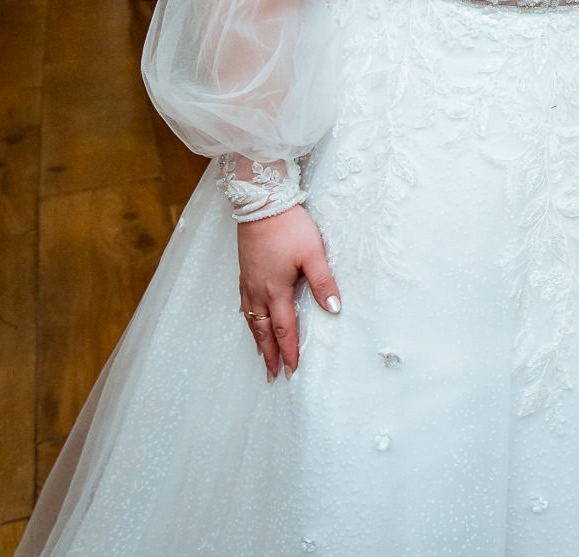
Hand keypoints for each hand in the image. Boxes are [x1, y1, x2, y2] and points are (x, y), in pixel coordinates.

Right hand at [236, 204, 341, 379]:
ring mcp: (248, 281)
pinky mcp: (244, 271)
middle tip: (273, 375)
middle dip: (270, 354)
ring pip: (251, 319)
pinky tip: (250, 320)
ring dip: (258, 340)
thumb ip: (323, 282)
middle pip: (263, 330)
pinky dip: (248, 320)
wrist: (261, 204)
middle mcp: (258, 290)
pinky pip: (244, 305)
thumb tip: (334, 308)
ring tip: (262, 356)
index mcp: (276, 290)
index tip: (292, 371)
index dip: (289, 351)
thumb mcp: (313, 253)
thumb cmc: (288, 227)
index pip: (284, 329)